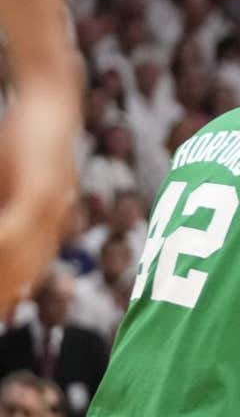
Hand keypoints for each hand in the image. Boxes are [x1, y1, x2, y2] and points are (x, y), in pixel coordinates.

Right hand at [0, 83, 79, 313]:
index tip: (3, 315)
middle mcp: (56, 219)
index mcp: (50, 220)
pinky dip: (4, 245)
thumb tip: (6, 237)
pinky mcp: (41, 189)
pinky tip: (0, 249)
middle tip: (0, 317)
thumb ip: (8, 206)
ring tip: (0, 304)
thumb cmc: (22, 137)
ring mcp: (51, 206)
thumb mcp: (10, 180)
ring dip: (3, 276)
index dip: (12, 292)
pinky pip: (17, 228)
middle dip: (6, 293)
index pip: (29, 267)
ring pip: (20, 256)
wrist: (51, 99)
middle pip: (26, 269)